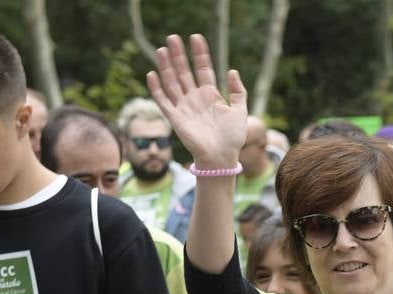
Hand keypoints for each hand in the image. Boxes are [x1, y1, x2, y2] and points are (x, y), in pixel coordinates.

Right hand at [146, 34, 248, 168]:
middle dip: (179, 55)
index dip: (199, 54)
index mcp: (211, 95)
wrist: (221, 157)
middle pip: (184, 72)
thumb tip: (232, 71)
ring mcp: (184, 107)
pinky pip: (163, 100)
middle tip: (172, 37)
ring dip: (166, 66)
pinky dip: (156, 88)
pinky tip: (152, 74)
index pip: (203, 69)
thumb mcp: (240, 111)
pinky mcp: (175, 118)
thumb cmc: (233, 137)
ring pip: (172, 82)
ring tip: (161, 49)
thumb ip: (238, 91)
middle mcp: (195, 98)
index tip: (196, 37)